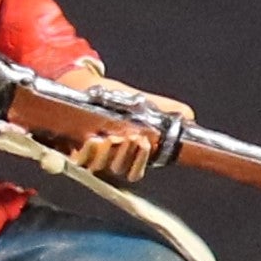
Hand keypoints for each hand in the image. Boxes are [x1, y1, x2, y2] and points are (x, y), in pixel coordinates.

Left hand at [59, 70, 183, 181]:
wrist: (90, 90)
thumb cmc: (121, 101)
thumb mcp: (149, 104)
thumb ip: (170, 110)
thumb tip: (189, 117)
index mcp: (130, 156)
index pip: (136, 170)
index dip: (140, 159)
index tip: (145, 141)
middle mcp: (110, 161)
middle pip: (119, 169)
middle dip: (125, 154)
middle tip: (128, 137)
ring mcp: (90, 158)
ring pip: (98, 168)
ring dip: (105, 154)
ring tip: (110, 137)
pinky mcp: (71, 151)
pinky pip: (77, 162)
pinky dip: (85, 154)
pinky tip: (92, 139)